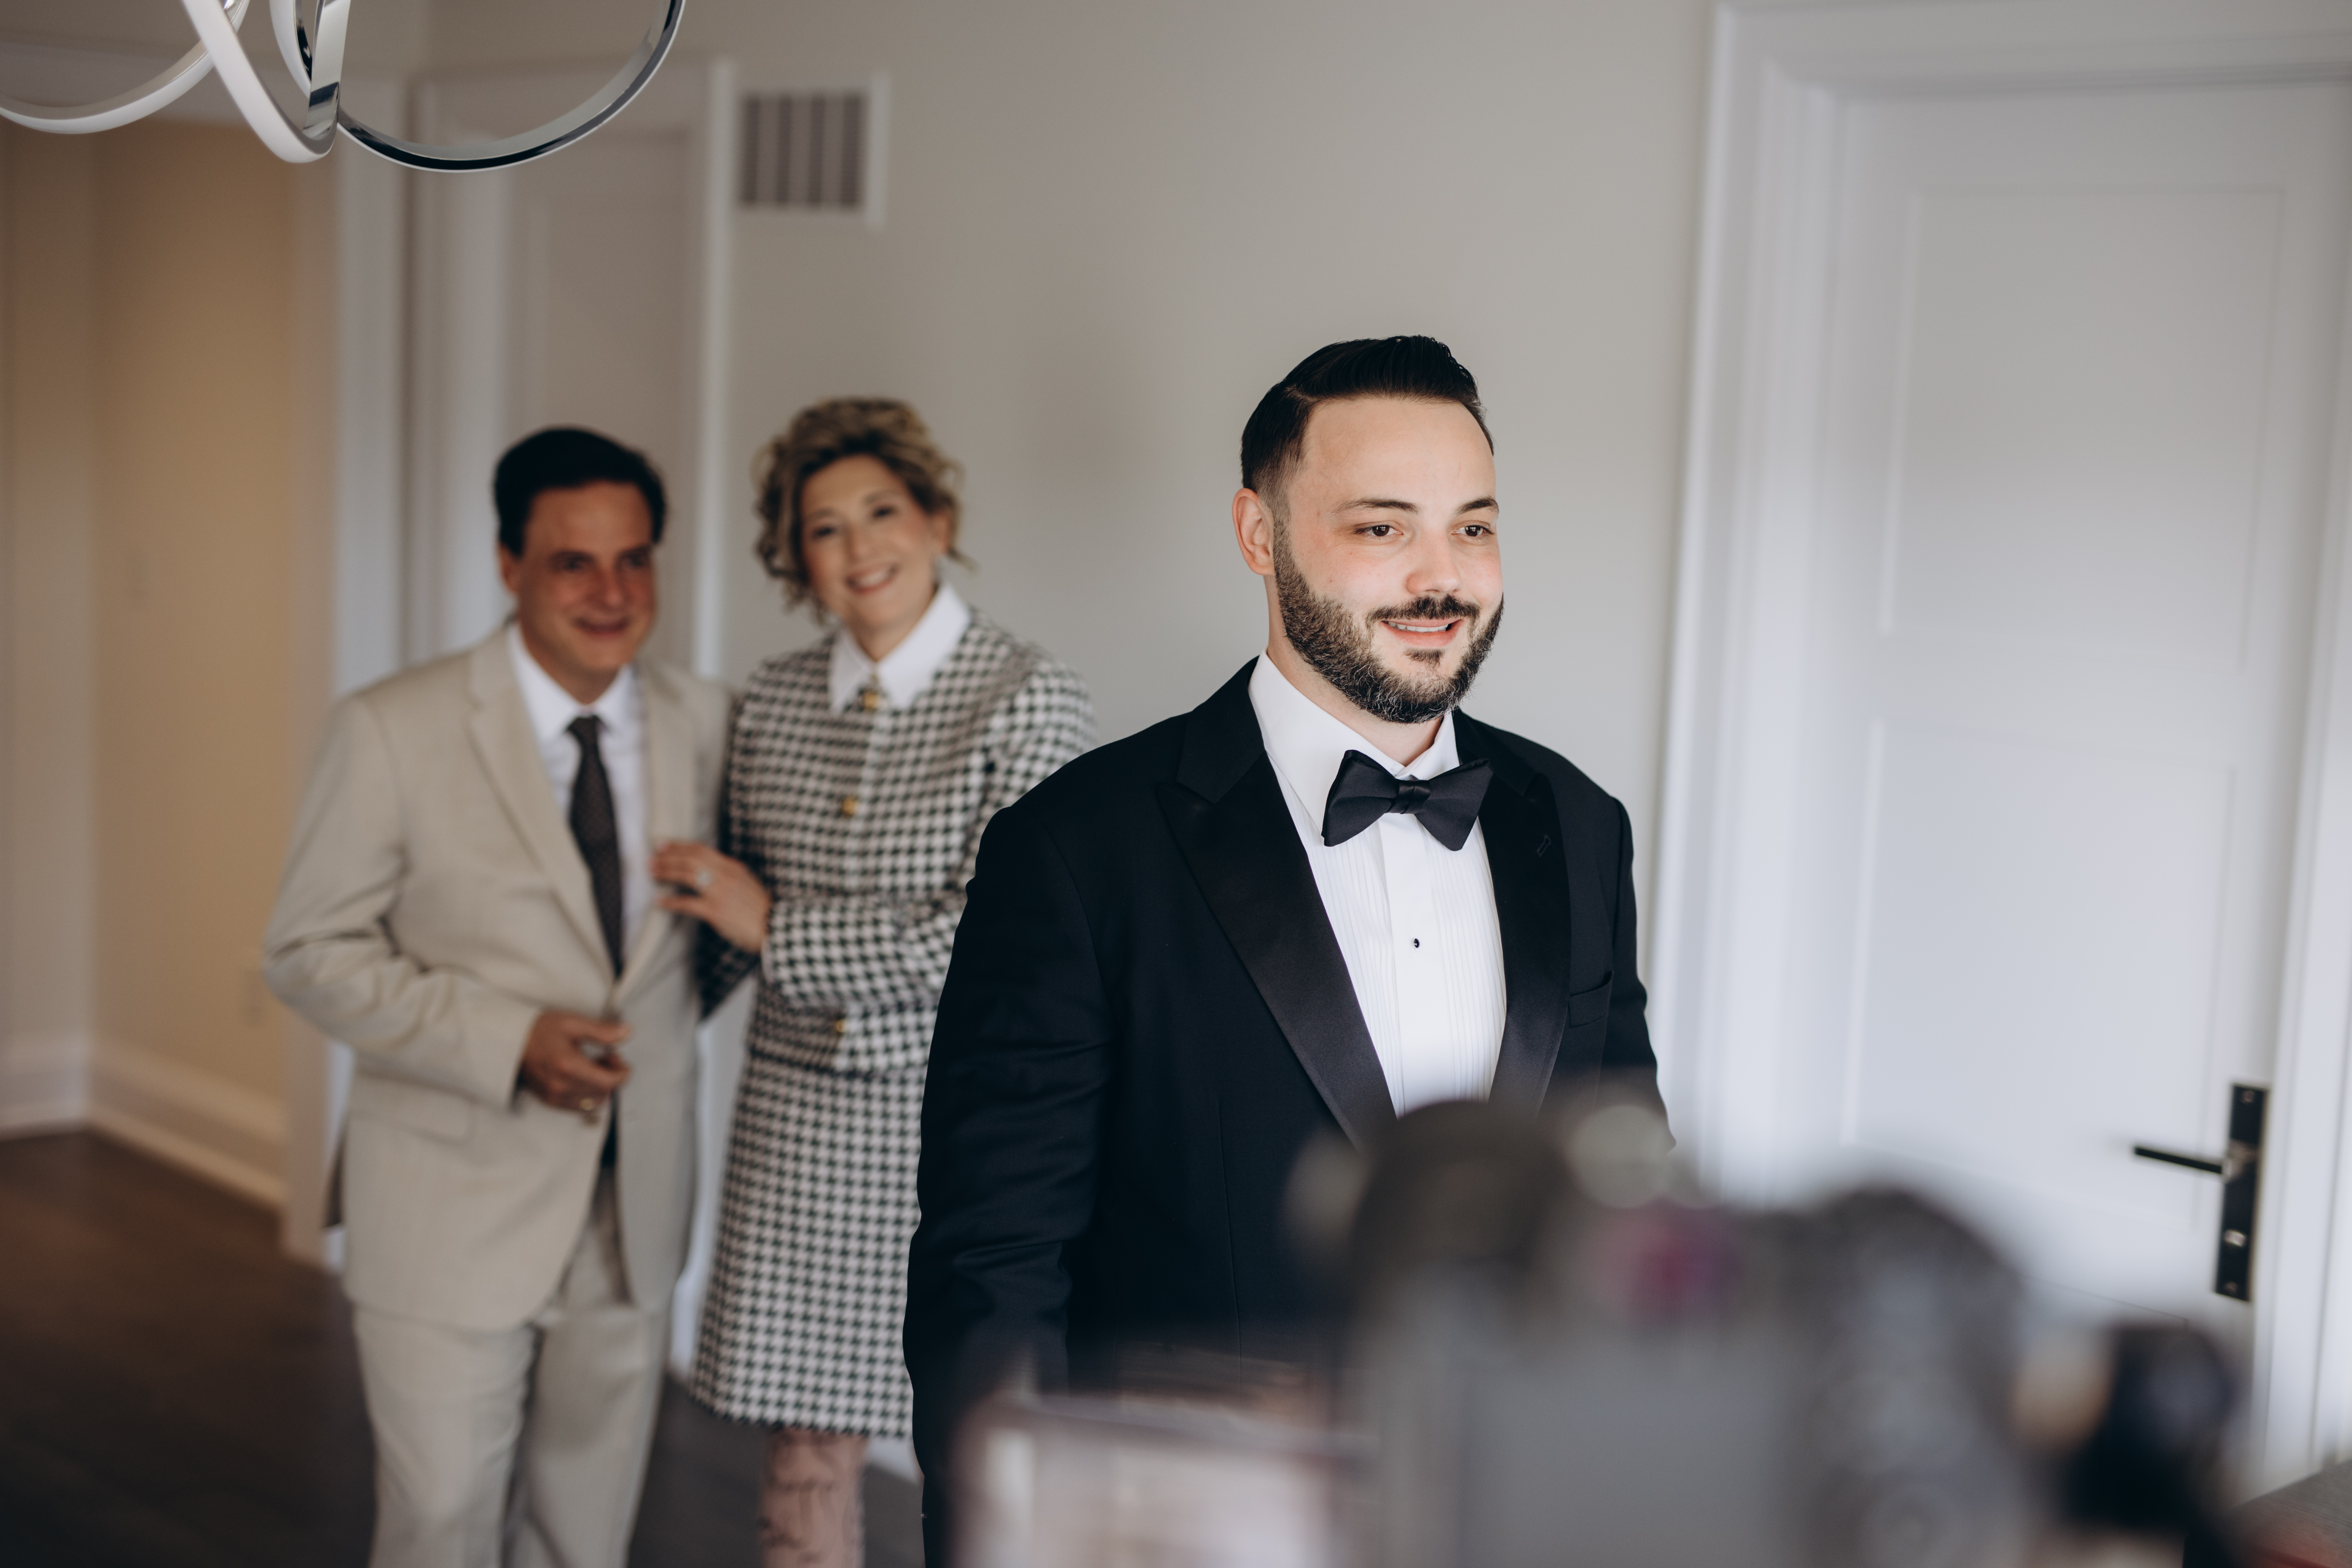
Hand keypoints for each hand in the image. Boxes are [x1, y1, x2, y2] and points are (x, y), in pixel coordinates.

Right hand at [518, 1010, 631, 1115]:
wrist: (510, 1042)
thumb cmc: (539, 1030)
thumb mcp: (572, 1023)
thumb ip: (601, 1031)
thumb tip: (625, 1033)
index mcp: (568, 1066)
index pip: (608, 1083)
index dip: (622, 1073)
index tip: (620, 1060)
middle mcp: (561, 1086)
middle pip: (603, 1093)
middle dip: (611, 1076)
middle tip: (606, 1057)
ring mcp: (554, 1097)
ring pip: (593, 1102)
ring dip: (600, 1086)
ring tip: (593, 1065)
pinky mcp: (550, 1101)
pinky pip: (579, 1106)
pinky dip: (587, 1093)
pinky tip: (582, 1076)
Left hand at [653, 840, 772, 953]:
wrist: (774, 929)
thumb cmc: (761, 911)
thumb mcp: (747, 885)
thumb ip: (729, 877)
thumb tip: (709, 874)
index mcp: (734, 867)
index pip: (702, 850)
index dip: (680, 846)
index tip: (664, 845)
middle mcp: (726, 875)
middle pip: (691, 858)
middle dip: (669, 856)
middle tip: (652, 857)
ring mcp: (720, 892)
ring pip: (687, 874)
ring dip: (667, 872)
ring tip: (652, 872)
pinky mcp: (715, 910)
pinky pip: (687, 903)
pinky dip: (670, 902)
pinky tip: (659, 903)